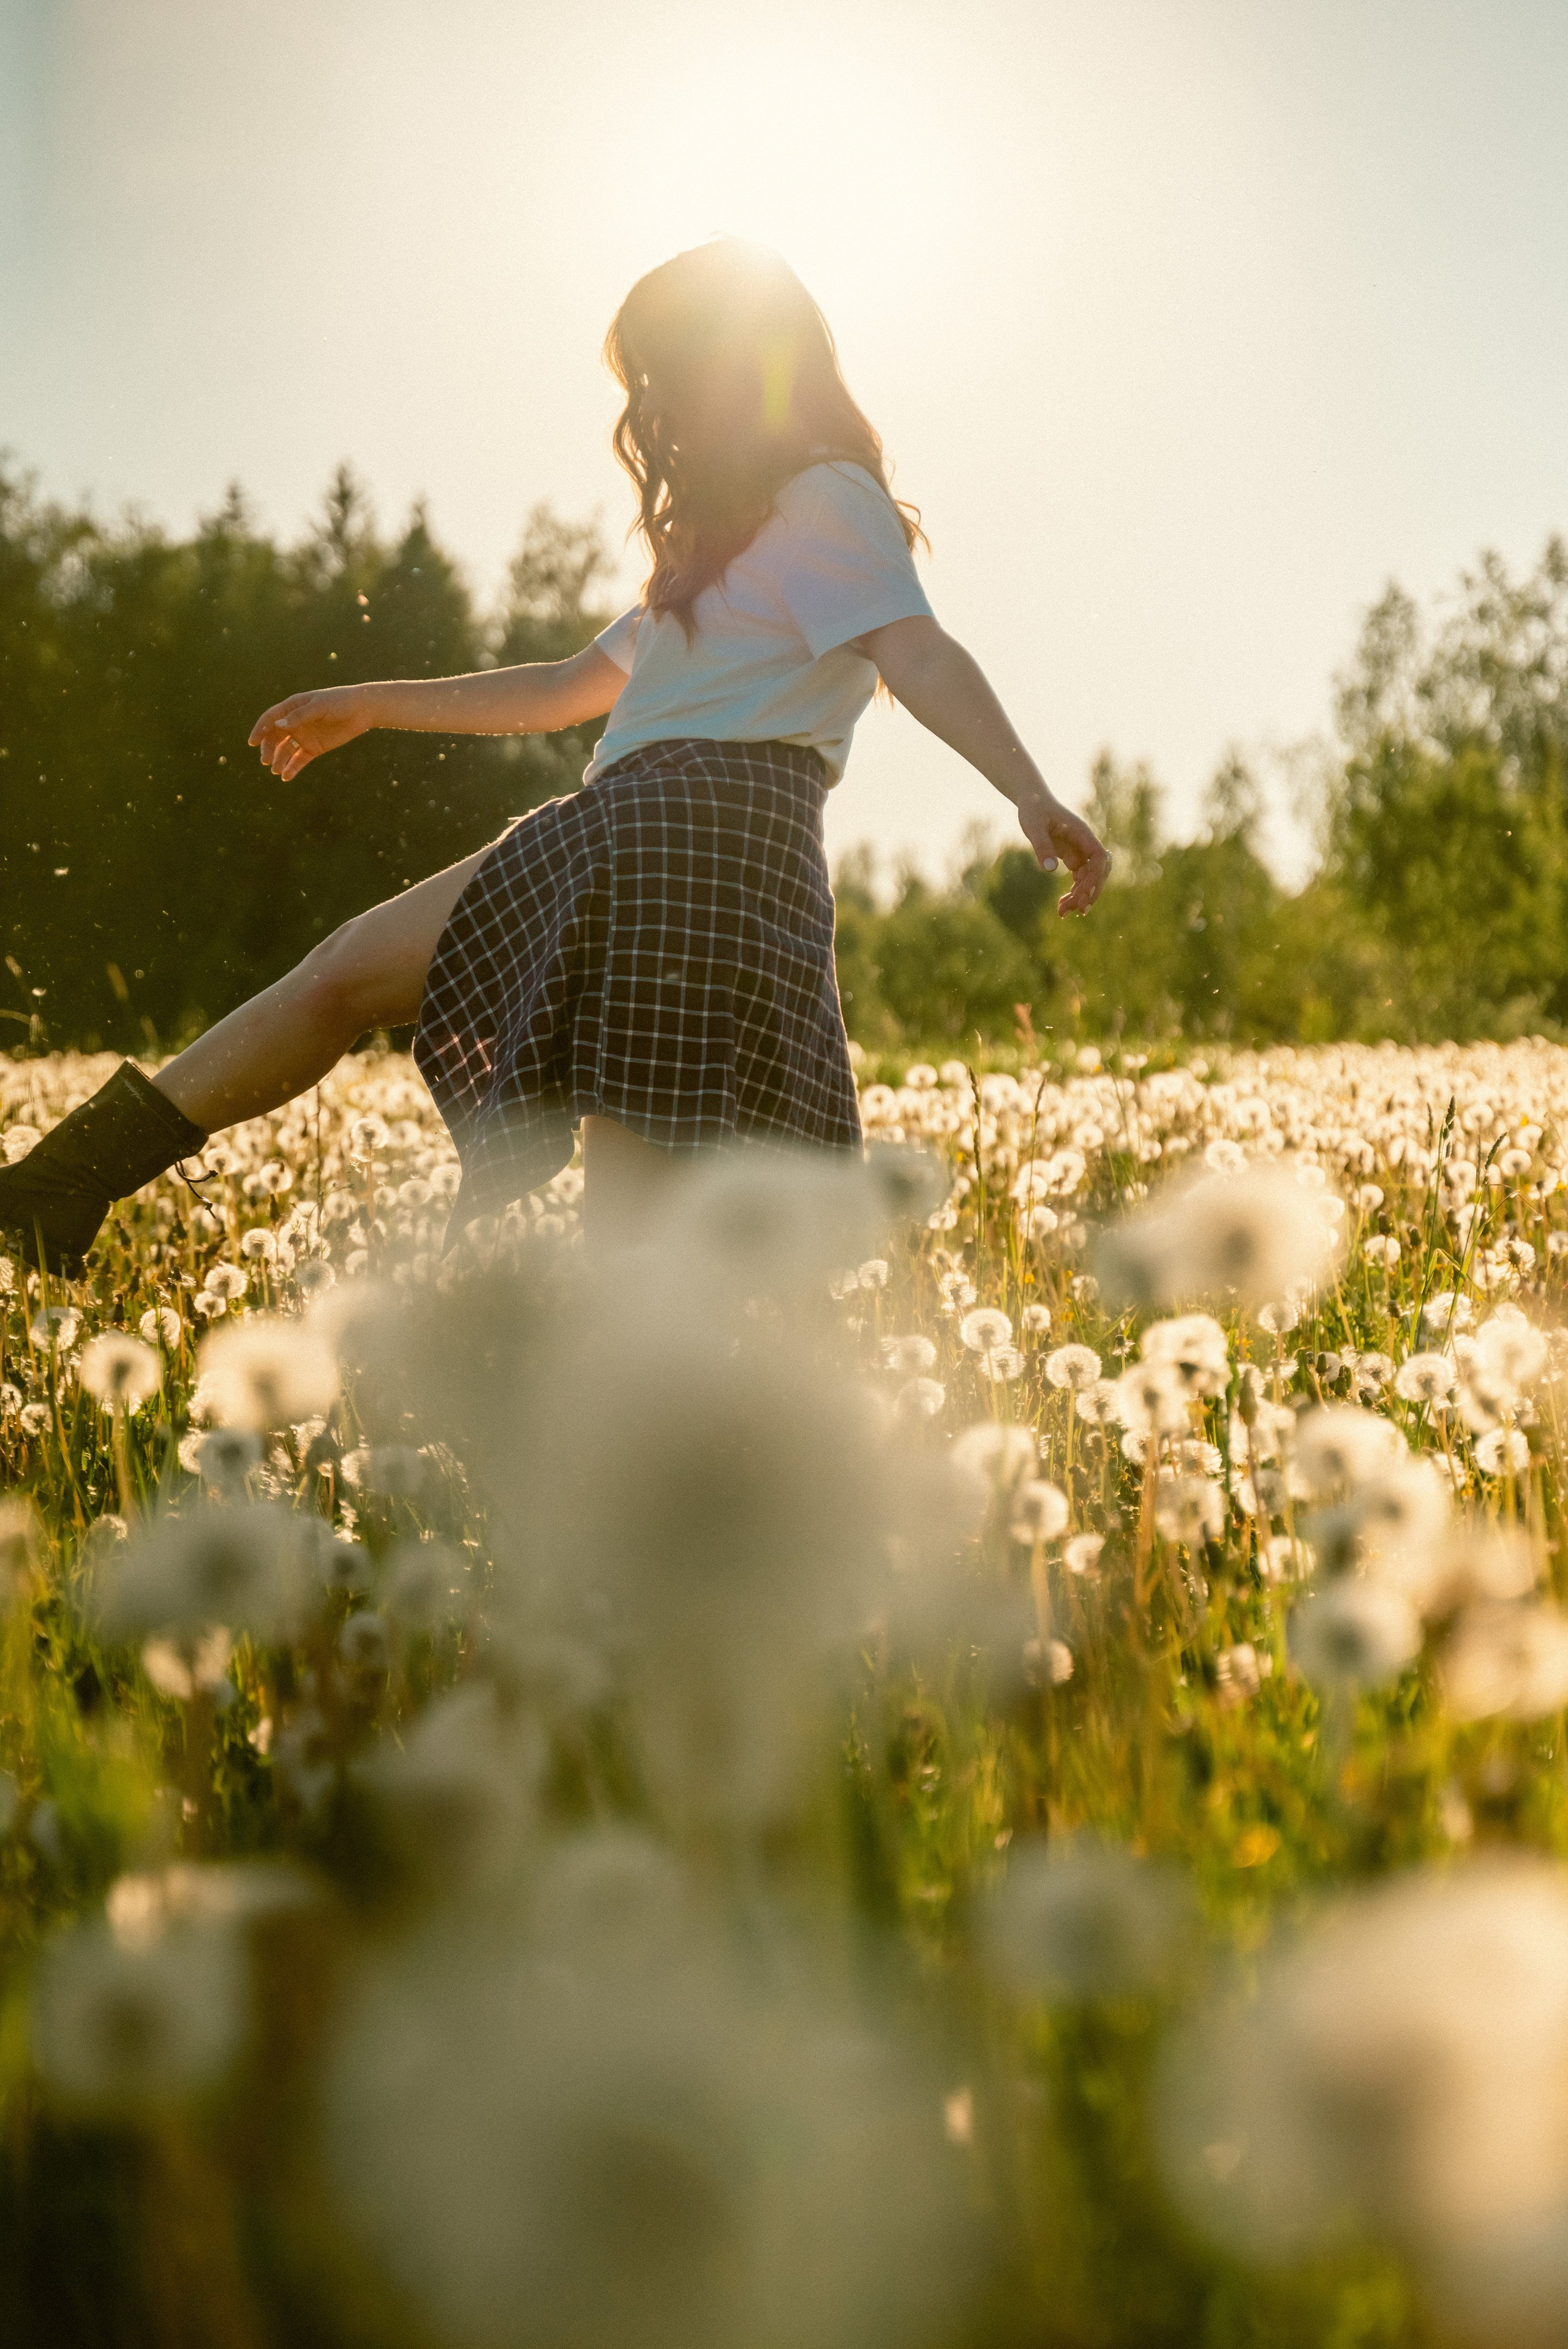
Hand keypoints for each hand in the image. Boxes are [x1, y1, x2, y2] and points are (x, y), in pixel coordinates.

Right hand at [248, 685, 373, 778]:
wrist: (362, 711)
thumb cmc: (339, 702)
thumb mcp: (319, 707)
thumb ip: (299, 716)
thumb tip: (278, 725)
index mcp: (292, 707)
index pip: (270, 719)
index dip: (260, 730)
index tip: (252, 742)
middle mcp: (295, 723)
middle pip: (275, 737)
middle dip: (268, 749)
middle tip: (266, 761)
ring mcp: (304, 736)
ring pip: (285, 750)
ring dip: (279, 760)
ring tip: (276, 771)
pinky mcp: (314, 748)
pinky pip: (299, 760)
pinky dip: (292, 768)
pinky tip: (286, 776)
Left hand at [1016, 788, 1111, 915]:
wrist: (1032, 801)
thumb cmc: (1034, 809)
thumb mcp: (1034, 827)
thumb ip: (1042, 846)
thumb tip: (1050, 870)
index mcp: (1082, 834)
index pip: (1099, 859)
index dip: (1095, 878)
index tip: (1084, 895)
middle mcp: (1085, 844)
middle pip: (1097, 873)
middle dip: (1090, 892)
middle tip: (1076, 911)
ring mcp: (1080, 851)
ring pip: (1088, 879)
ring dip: (1080, 896)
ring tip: (1062, 912)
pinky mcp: (1072, 857)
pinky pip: (1078, 879)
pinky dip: (1073, 893)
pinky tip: (1062, 905)